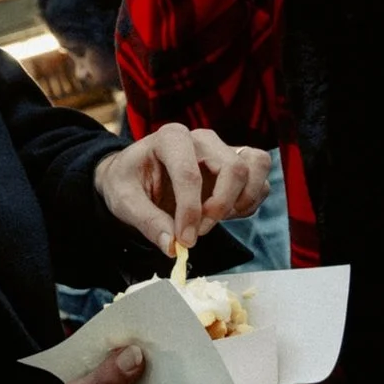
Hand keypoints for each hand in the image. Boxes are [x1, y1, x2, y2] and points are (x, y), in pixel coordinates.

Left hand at [96, 124, 270, 256]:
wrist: (133, 176)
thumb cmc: (127, 182)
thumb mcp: (123, 200)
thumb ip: (147, 222)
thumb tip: (172, 246)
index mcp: (170, 137)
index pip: (190, 174)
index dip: (190, 212)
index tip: (184, 240)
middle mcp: (202, 139)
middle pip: (234, 168)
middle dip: (219, 207)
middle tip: (197, 233)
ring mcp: (223, 149)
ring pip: (256, 167)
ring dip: (241, 202)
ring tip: (213, 220)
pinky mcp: (236, 165)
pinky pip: (260, 182)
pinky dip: (248, 204)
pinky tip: (223, 215)